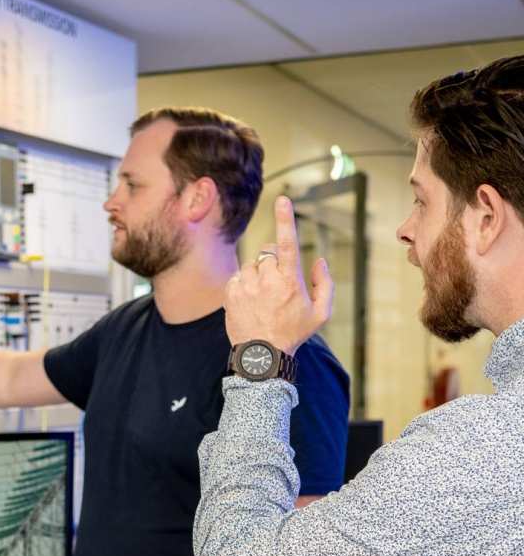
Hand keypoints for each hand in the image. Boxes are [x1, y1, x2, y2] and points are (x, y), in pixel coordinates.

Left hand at [224, 195, 333, 354]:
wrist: (262, 356)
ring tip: (262, 297)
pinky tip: (250, 300)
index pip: (287, 243)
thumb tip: (319, 260)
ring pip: (252, 264)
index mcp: (290, 281)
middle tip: (277, 283)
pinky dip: (244, 283)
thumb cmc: (293, 334)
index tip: (282, 200)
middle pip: (268, 252)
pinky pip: (237, 276)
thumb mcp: (320, 314)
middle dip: (273, 261)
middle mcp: (266, 280)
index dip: (285, 219)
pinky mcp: (231, 293)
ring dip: (257, 274)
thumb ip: (325, 284)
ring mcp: (246, 286)